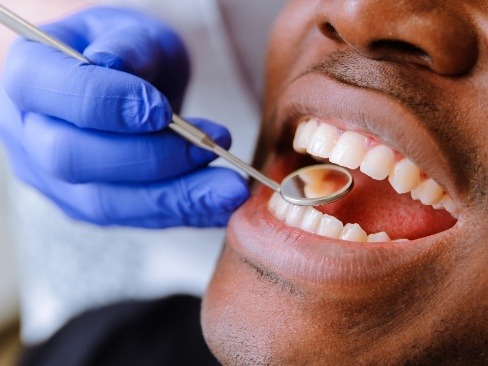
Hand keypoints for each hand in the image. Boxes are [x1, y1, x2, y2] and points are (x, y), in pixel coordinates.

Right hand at [0, 7, 248, 227]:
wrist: (124, 86)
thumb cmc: (126, 52)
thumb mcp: (131, 32)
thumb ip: (126, 45)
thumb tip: (113, 64)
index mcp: (27, 77)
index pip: (51, 94)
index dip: (107, 104)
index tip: (163, 110)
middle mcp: (29, 135)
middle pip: (73, 159)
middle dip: (150, 157)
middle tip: (211, 146)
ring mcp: (55, 179)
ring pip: (107, 203)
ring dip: (176, 197)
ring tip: (230, 189)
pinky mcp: (89, 205)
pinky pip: (134, 218)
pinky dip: (182, 212)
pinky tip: (219, 204)